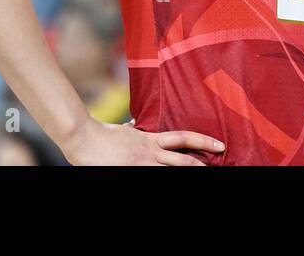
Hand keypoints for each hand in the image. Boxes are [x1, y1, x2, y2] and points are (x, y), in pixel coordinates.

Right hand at [60, 118, 224, 165]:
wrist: (84, 137)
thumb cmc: (102, 134)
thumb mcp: (124, 129)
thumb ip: (135, 128)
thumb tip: (136, 123)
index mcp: (151, 140)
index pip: (183, 138)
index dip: (203, 141)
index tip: (219, 145)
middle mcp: (150, 152)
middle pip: (181, 159)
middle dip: (201, 163)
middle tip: (219, 163)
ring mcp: (142, 164)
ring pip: (171, 170)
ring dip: (187, 171)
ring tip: (204, 173)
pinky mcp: (131, 172)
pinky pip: (152, 177)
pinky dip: (160, 179)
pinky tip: (167, 181)